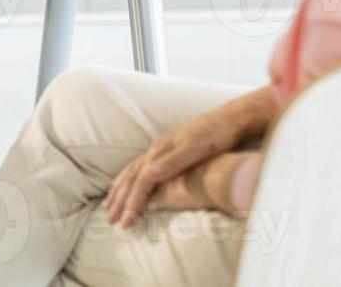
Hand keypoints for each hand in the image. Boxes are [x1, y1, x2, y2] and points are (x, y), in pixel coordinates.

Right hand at [103, 104, 247, 228]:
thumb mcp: (197, 149)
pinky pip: (140, 165)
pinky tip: (128, 179)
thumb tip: (148, 174)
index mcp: (161, 151)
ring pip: (132, 170)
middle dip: (119, 199)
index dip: (131, 203)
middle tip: (109, 219)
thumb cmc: (217, 135)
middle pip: (132, 177)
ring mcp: (161, 148)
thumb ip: (172, 162)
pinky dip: (129, 176)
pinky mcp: (168, 148)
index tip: (125, 223)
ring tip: (108, 202)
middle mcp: (157, 149)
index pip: (141, 182)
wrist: (231, 118)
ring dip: (120, 188)